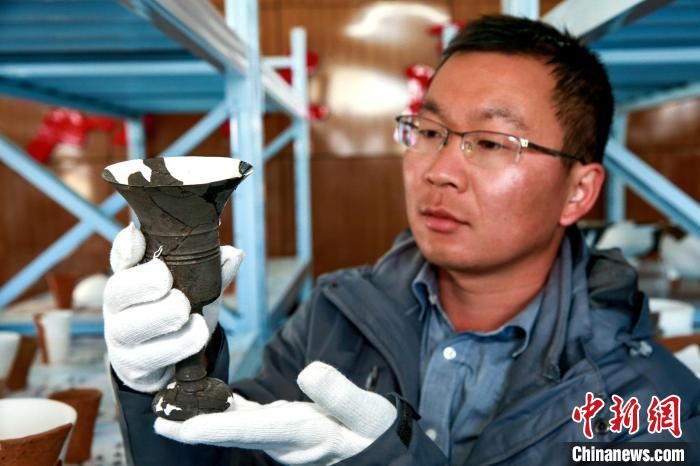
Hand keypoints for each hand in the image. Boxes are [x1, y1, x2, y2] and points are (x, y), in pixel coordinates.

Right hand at [103, 223, 242, 392]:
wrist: (170, 365)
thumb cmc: (179, 317)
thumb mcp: (197, 292)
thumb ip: (211, 273)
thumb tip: (234, 254)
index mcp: (131, 279)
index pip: (120, 257)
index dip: (126, 246)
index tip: (139, 236)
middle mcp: (118, 306)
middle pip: (118, 290)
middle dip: (148, 284)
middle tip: (179, 290)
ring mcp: (121, 338)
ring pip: (131, 327)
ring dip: (167, 318)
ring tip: (195, 318)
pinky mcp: (133, 366)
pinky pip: (149, 357)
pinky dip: (178, 345)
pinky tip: (196, 336)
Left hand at [155, 361, 396, 464]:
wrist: (380, 450)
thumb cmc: (374, 433)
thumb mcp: (369, 414)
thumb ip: (340, 394)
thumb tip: (309, 372)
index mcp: (301, 432)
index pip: (249, 430)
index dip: (211, 428)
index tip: (178, 427)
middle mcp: (283, 440)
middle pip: (230, 433)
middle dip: (193, 427)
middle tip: (157, 419)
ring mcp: (282, 438)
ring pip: (235, 428)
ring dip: (204, 418)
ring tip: (173, 405)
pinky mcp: (285, 430)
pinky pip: (248, 421)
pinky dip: (227, 409)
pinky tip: (215, 397)